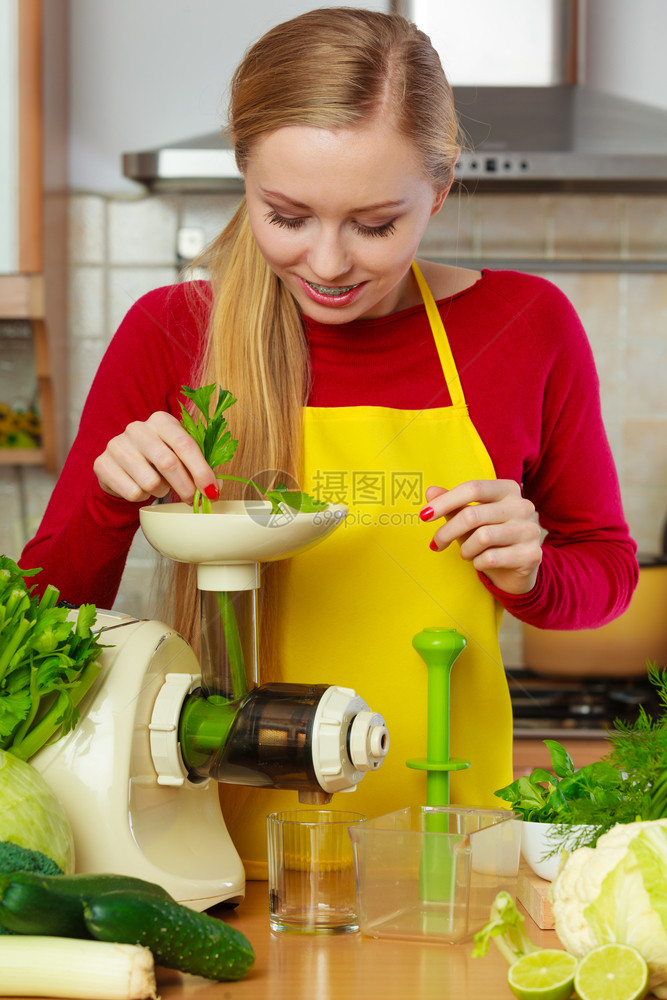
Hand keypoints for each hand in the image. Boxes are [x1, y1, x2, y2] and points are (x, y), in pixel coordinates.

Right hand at [93, 411, 219, 503]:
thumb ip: (198, 469)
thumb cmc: (157, 462)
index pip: (185, 444)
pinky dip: (142, 497)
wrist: (120, 468)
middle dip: (185, 487)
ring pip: (150, 482)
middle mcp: (137, 428)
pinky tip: (140, 488)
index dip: (201, 471)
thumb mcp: (179, 458)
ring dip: (161, 491)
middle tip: (192, 500)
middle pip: (168, 463)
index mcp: (161, 421)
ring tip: (160, 486)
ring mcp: (117, 445)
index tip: (212, 491)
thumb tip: (215, 489)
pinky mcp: (101, 464)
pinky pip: (132, 492)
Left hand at [420, 480, 541, 594]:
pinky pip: (491, 558)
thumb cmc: (491, 540)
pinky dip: (478, 562)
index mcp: (508, 489)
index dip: (445, 501)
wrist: (516, 571)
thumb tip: (430, 491)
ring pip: (482, 537)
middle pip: (472, 514)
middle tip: (436, 543)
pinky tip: (480, 562)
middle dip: (447, 531)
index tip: (424, 515)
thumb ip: (452, 505)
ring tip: (466, 552)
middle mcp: (522, 506)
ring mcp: (529, 530)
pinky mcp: (531, 554)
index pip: (473, 488)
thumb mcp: (470, 520)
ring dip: (465, 549)